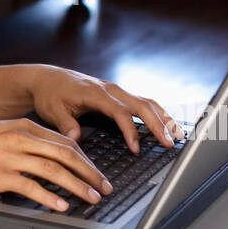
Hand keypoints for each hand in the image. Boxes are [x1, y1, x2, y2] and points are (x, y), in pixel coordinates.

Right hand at [0, 118, 112, 211]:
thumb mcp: (0, 133)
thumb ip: (24, 141)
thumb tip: (48, 156)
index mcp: (23, 127)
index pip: (64, 141)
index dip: (85, 158)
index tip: (96, 171)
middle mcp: (20, 139)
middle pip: (65, 154)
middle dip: (89, 172)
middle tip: (103, 186)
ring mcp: (10, 156)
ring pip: (54, 170)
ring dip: (77, 185)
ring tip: (90, 197)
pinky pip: (31, 186)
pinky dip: (49, 197)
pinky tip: (60, 205)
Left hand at [23, 65, 184, 151]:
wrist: (48, 79)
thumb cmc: (51, 95)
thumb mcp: (52, 110)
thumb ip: (65, 124)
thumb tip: (75, 138)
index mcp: (96, 93)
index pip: (120, 112)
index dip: (130, 130)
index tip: (136, 149)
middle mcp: (111, 90)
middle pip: (142, 105)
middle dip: (159, 124)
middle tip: (171, 144)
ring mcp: (117, 91)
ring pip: (147, 102)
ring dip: (164, 118)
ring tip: (179, 136)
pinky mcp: (119, 95)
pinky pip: (143, 102)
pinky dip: (158, 114)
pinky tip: (167, 126)